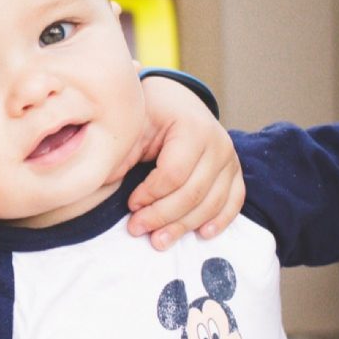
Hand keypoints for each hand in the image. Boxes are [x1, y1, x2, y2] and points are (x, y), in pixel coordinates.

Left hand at [130, 77, 244, 247]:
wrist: (174, 99)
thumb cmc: (149, 114)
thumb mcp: (132, 127)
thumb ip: (121, 156)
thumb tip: (103, 187)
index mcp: (192, 127)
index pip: (173, 174)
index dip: (150, 196)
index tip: (130, 204)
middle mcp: (217, 142)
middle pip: (193, 193)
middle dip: (163, 216)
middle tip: (137, 228)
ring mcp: (229, 157)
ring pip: (212, 202)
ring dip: (185, 226)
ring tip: (160, 239)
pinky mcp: (234, 170)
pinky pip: (234, 200)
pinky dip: (220, 219)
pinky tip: (203, 233)